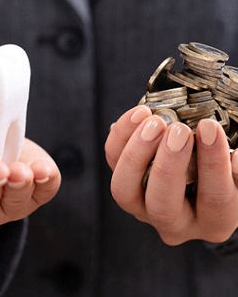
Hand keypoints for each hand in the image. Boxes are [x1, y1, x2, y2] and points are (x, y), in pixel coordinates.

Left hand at [105, 105, 237, 244]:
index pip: (214, 201)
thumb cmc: (222, 170)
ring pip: (124, 190)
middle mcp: (173, 222)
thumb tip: (229, 151)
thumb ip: (235, 167)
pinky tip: (140, 115)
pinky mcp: (124, 181)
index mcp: (212, 220)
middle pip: (162, 206)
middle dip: (168, 165)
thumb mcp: (236, 171)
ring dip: (137, 153)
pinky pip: (113, 161)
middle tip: (178, 130)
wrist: (195, 170)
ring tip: (154, 122)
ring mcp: (141, 205)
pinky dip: (121, 136)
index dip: (212, 164)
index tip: (209, 127)